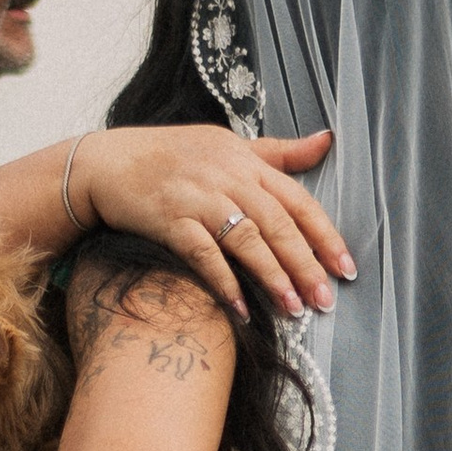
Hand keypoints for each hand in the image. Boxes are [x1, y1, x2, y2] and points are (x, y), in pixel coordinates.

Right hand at [72, 128, 352, 320]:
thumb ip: (277, 152)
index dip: (325, 235)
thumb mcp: (227, 144)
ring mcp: (198, 197)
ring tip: (293, 309)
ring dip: (273, 276)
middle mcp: (227, 177)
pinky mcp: (169, 219)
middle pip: (278, 224)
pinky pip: (203, 254)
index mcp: (246, 161)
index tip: (346, 268)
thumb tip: (326, 140)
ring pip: (246, 239)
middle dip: (306, 264)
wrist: (105, 163)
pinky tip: (242, 309)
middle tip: (326, 300)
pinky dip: (224, 282)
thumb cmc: (169, 155)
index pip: (297, 200)